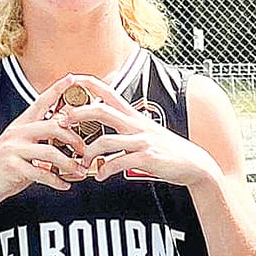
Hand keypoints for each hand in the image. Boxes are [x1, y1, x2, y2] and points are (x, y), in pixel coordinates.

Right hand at [0, 75, 91, 206]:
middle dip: (74, 138)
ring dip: (69, 164)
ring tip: (79, 172)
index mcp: (20, 126)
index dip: (57, 89)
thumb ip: (40, 142)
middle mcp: (16, 133)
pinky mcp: (12, 167)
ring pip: (50, 150)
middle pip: (52, 126)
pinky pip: (41, 173)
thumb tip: (67, 142)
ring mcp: (13, 149)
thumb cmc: (4, 170)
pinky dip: (56, 180)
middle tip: (85, 151)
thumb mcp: (21, 150)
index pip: (40, 102)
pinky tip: (64, 185)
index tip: (73, 78)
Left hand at [76, 79, 218, 186]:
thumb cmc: (166, 149)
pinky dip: (105, 170)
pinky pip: (118, 163)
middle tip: (61, 121)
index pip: (107, 91)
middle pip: (101, 110)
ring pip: (105, 140)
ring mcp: (141, 141)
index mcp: (133, 115)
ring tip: (81, 161)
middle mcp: (135, 124)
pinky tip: (101, 176)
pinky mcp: (146, 159)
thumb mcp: (146, 130)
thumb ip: (125, 124)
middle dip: (77, 113)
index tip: (69, 80)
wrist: (195, 164)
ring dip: (87, 152)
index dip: (87, 83)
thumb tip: (106, 117)